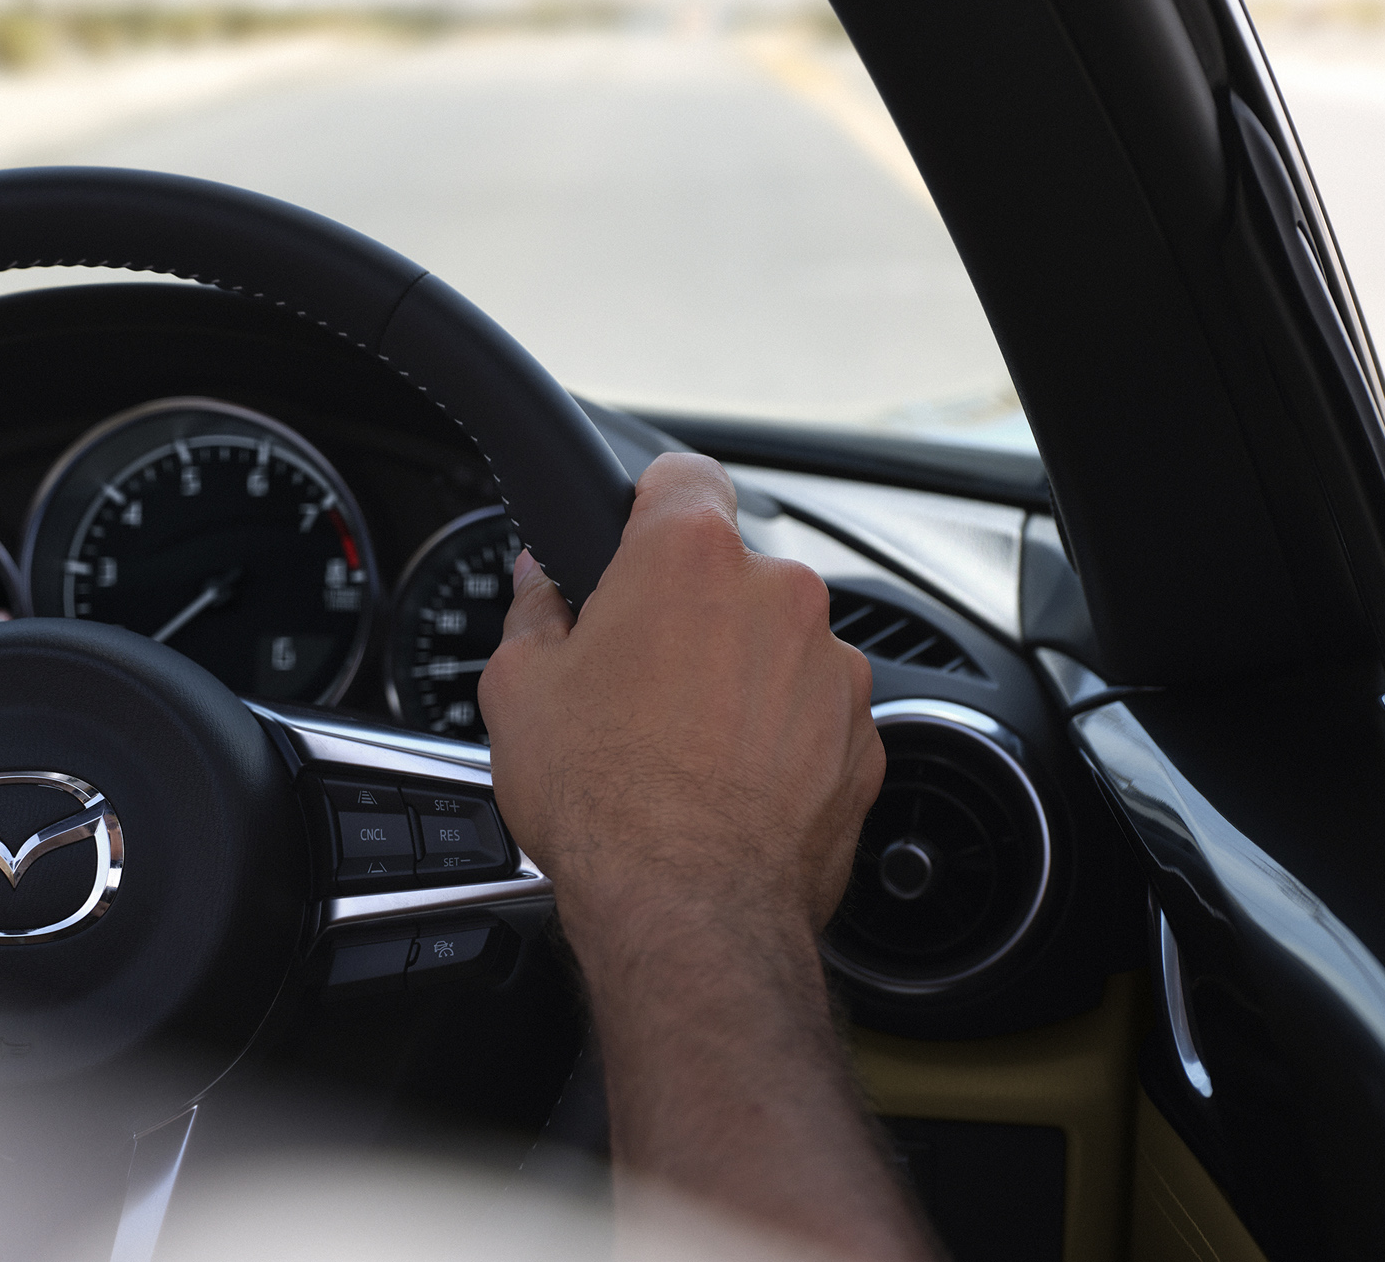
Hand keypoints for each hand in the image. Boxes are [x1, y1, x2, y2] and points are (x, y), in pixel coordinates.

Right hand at [481, 452, 927, 1259]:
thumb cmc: (603, 798)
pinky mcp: (866, 739)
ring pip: (779, 644)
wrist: (688, 911)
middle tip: (636, 671)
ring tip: (681, 743)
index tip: (633, 534)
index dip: (650, 502)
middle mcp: (779, 594)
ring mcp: (834, 668)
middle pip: (732, 570)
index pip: (682, 473)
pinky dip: (781, 735)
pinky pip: (815, 712)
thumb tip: (537, 585)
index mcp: (689, 556)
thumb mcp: (518, 688)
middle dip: (691, 609)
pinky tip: (726, 783)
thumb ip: (533, 612)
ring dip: (741, 673)